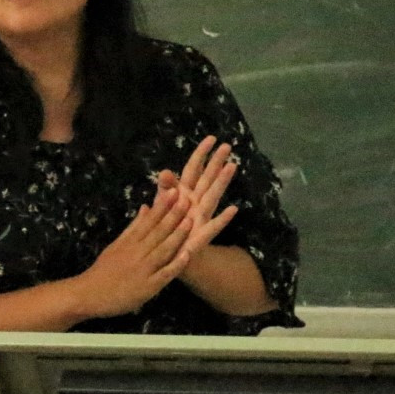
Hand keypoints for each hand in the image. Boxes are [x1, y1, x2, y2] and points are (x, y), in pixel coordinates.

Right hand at [74, 186, 192, 318]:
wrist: (88, 294)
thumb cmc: (103, 270)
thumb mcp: (116, 245)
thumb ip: (133, 227)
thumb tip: (145, 207)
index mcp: (129, 242)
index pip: (148, 221)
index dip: (163, 206)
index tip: (175, 191)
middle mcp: (136, 253)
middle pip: (157, 232)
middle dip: (173, 216)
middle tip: (187, 199)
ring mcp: (143, 270)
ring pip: (163, 250)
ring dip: (177, 236)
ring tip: (191, 221)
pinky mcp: (148, 287)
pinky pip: (164, 274)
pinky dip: (175, 264)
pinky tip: (187, 255)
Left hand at [156, 135, 238, 259]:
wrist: (167, 254)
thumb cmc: (164, 226)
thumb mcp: (160, 205)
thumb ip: (164, 189)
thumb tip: (165, 172)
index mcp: (183, 192)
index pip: (193, 169)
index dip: (201, 154)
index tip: (212, 139)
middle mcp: (195, 200)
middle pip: (207, 178)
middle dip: (216, 162)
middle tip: (227, 146)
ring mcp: (201, 216)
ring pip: (213, 195)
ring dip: (222, 181)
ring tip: (232, 166)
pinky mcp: (202, 233)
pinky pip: (214, 225)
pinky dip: (223, 218)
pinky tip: (233, 209)